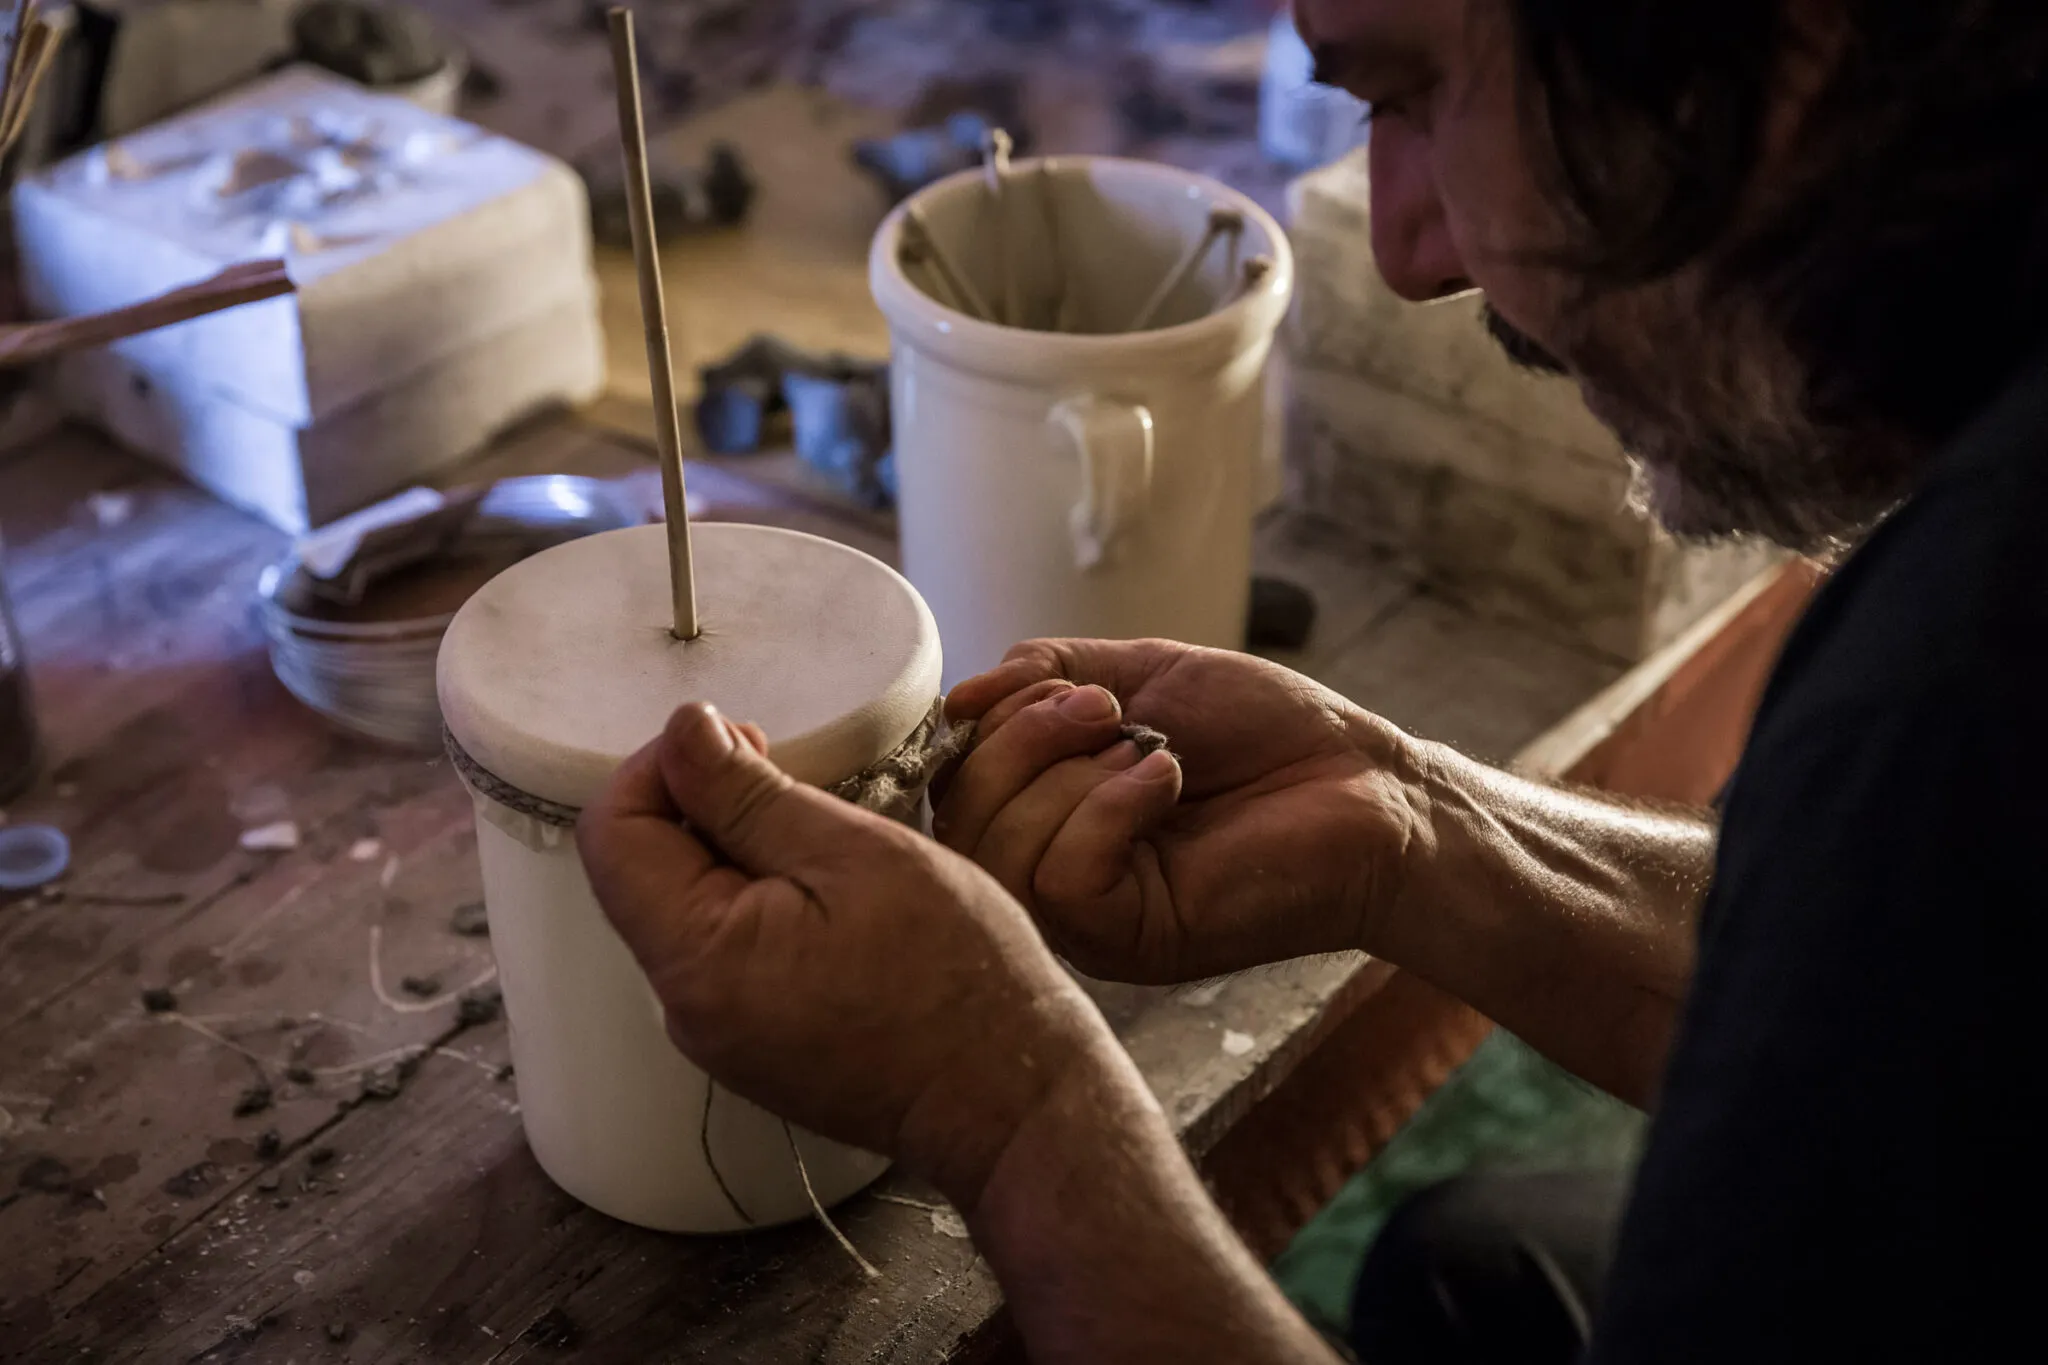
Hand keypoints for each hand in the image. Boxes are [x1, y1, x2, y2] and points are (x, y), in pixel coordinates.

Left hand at [577, 702, 1121, 1207]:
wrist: (1010, 1098)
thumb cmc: (955, 976)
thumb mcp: (853, 853)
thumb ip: (748, 794)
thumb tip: (681, 732)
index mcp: (697, 958)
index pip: (612, 833)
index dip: (662, 766)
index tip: (741, 743)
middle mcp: (686, 1007)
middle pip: (644, 871)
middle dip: (706, 806)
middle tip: (796, 782)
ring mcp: (719, 1035)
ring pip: (689, 908)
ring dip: (740, 852)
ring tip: (829, 843)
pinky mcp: (755, 1046)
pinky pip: (727, 951)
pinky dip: (762, 902)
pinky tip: (834, 896)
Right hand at [938, 639, 1428, 983]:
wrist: (1364, 781)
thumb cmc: (1265, 733)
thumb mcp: (1137, 674)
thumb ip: (1044, 677)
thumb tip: (957, 701)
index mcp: (1046, 816)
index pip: (953, 783)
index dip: (986, 721)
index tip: (1057, 684)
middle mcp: (1054, 876)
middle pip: (962, 817)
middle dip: (1025, 737)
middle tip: (1109, 712)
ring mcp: (1090, 917)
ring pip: (1001, 849)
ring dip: (1068, 769)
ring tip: (1149, 747)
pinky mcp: (1134, 939)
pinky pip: (1064, 877)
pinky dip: (1109, 807)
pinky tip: (1167, 782)